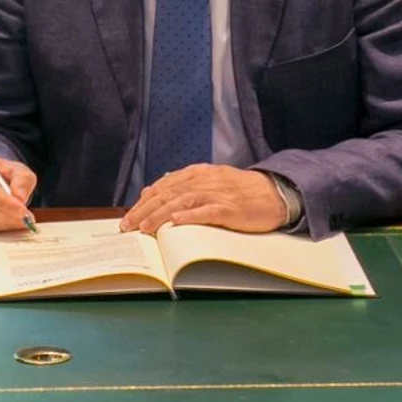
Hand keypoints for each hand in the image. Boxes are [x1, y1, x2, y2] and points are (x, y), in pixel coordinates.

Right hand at [0, 153, 37, 231]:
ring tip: (19, 221)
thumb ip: (22, 180)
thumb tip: (20, 197)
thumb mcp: (16, 169)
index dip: (2, 201)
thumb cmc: (0, 173)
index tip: (21, 210)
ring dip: (0, 223)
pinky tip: (8, 223)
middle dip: (3, 214)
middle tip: (24, 218)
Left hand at [120, 165, 286, 234]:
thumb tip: (153, 190)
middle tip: (128, 226)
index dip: (143, 202)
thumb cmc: (240, 190)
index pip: (162, 187)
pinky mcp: (230, 208)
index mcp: (197, 173)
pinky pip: (207, 211)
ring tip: (145, 227)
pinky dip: (190, 216)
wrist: (274, 192)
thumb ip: (182, 185)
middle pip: (167, 194)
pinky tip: (176, 222)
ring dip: (160, 215)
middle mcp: (204, 180)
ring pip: (182, 202)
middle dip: (145, 211)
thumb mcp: (209, 181)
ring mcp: (217, 193)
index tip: (128, 217)